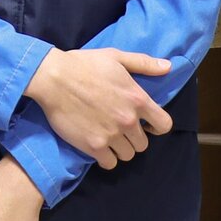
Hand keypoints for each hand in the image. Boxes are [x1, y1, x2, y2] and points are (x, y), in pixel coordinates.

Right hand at [22, 47, 173, 168]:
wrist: (53, 78)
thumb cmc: (83, 64)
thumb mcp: (116, 57)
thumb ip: (143, 63)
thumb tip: (168, 67)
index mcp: (137, 99)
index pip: (164, 125)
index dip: (157, 127)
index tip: (146, 125)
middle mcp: (128, 120)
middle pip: (143, 144)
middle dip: (133, 138)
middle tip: (119, 130)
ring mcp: (112, 135)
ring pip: (127, 155)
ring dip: (120, 149)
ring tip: (108, 139)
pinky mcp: (93, 146)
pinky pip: (109, 163)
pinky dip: (105, 158)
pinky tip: (98, 148)